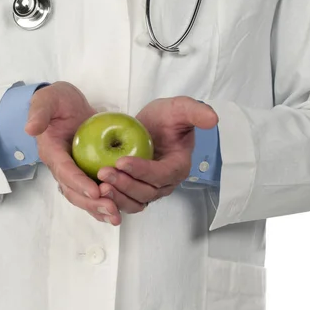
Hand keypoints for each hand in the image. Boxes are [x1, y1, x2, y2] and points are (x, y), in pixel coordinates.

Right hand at [25, 82, 121, 224]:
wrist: (67, 105)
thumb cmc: (57, 101)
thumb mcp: (48, 99)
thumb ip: (39, 112)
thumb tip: (30, 128)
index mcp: (52, 152)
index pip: (64, 171)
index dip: (79, 183)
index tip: (95, 192)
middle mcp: (61, 167)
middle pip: (74, 192)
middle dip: (91, 203)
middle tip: (111, 209)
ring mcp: (73, 172)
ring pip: (83, 198)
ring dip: (98, 209)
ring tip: (116, 216)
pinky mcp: (85, 173)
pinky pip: (93, 194)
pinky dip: (104, 204)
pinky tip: (119, 212)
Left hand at [97, 97, 217, 211]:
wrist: (150, 127)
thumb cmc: (166, 118)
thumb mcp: (180, 108)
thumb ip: (196, 111)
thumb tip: (213, 118)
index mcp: (178, 167)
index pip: (161, 175)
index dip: (143, 171)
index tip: (122, 161)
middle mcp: (165, 183)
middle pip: (146, 192)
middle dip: (125, 184)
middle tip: (104, 172)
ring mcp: (150, 189)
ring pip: (135, 201)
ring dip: (117, 196)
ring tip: (99, 184)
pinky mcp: (135, 191)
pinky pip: (124, 202)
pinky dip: (112, 199)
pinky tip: (96, 189)